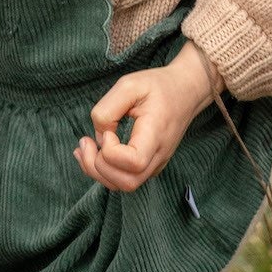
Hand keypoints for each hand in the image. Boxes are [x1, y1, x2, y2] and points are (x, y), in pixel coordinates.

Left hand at [75, 46, 216, 190]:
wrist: (186, 91)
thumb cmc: (158, 86)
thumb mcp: (129, 85)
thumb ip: (107, 109)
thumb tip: (100, 136)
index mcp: (156, 134)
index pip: (134, 162)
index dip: (112, 151)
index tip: (109, 132)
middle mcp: (159, 155)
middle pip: (127, 182)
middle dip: (98, 167)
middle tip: (86, 142)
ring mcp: (156, 163)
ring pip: (124, 186)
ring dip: (98, 172)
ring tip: (85, 148)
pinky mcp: (150, 165)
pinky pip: (125, 179)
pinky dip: (104, 172)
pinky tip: (93, 152)